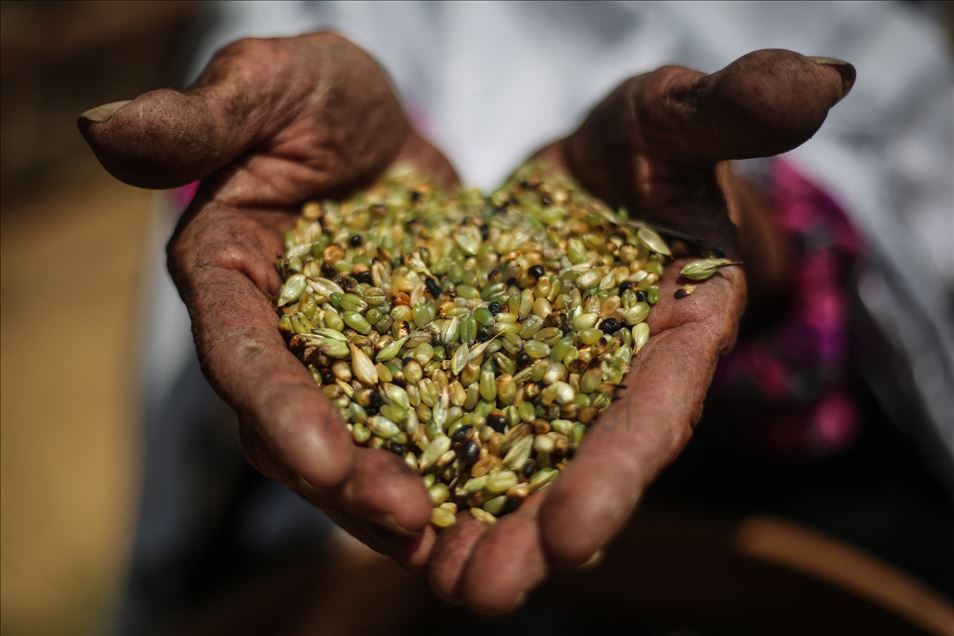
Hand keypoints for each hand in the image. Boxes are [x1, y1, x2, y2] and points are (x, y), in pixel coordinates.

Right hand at [79, 33, 457, 565]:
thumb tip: (105, 128)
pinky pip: (421, 417)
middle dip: (344, 478)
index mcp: (227, 275)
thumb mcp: (271, 85)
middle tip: (406, 520)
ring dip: (392, 489)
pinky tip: (489, 494)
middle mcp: (275, 332)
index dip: (277, 409)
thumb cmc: (315, 92)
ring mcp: (339, 356)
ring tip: (444, 532)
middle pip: (294, 423)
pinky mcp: (401, 361)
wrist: (381, 124)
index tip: (323, 462)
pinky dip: (448, 457)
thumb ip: (202, 117)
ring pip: (356, 438)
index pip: (241, 353)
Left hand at [425, 50, 853, 612]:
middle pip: (577, 463)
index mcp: (678, 327)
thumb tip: (818, 78)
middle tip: (481, 593)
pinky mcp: (488, 371)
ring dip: (472, 525)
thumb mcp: (676, 117)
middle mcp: (616, 375)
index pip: (654, 409)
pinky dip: (427, 467)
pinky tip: (385, 512)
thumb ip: (730, 109)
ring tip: (431, 579)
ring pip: (511, 463)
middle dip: (533, 533)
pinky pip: (454, 423)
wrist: (594, 171)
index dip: (618, 472)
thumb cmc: (647, 144)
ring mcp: (548, 382)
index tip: (572, 535)